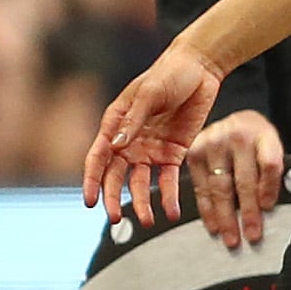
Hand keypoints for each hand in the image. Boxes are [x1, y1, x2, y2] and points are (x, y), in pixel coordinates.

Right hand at [85, 42, 224, 227]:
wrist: (201, 68)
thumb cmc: (169, 73)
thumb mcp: (150, 93)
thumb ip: (134, 120)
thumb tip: (117, 145)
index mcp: (115, 124)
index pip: (98, 156)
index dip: (91, 180)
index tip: (89, 201)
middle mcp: (129, 141)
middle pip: (116, 176)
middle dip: (114, 198)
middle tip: (116, 219)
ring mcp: (150, 149)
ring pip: (140, 183)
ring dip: (142, 203)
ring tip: (148, 221)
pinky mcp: (173, 153)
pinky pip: (168, 179)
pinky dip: (169, 197)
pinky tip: (172, 212)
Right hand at [187, 109, 286, 248]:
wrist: (235, 120)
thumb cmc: (256, 140)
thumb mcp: (272, 146)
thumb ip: (276, 171)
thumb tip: (279, 204)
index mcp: (263, 134)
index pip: (269, 163)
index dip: (269, 187)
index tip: (268, 207)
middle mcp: (237, 136)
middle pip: (244, 180)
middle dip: (248, 212)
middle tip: (252, 234)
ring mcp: (213, 143)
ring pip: (220, 188)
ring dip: (226, 217)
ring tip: (232, 237)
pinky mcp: (195, 152)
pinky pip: (201, 188)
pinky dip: (207, 210)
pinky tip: (213, 225)